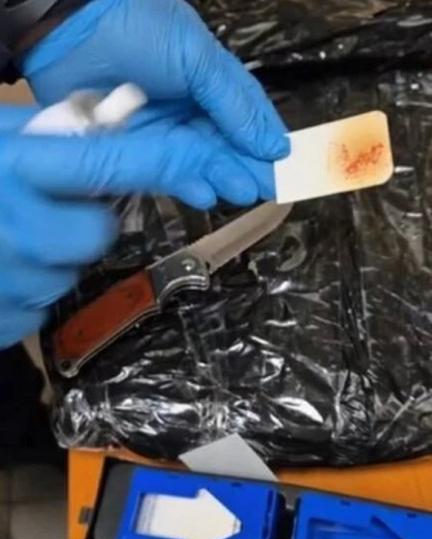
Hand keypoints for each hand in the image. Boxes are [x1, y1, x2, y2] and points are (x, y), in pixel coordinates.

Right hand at [0, 103, 273, 347]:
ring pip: (72, 271)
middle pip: (102, 233)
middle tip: (47, 208)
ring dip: (54, 256)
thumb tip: (119, 129)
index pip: (115, 165)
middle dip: (86, 221)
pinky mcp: (5, 324)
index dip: (172, 164)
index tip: (217, 167)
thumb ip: (52, 138)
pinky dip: (28, 290)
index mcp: (14, 170)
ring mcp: (10, 283)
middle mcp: (17, 227)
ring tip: (5, 238)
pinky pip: (42, 307)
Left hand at [21, 0, 287, 197]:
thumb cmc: (138, 27)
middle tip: (264, 189)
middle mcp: (189, 106)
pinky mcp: (132, 146)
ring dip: (219, 176)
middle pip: (224, 144)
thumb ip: (235, 104)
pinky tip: (204, 193)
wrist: (67, 24)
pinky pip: (163, 170)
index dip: (265, 141)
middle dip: (245, 166)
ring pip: (198, 159)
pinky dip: (184, 182)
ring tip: (238, 192)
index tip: (286, 168)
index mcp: (210, 80)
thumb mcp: (198, 58)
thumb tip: (275, 147)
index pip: (247, 117)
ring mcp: (161, 127)